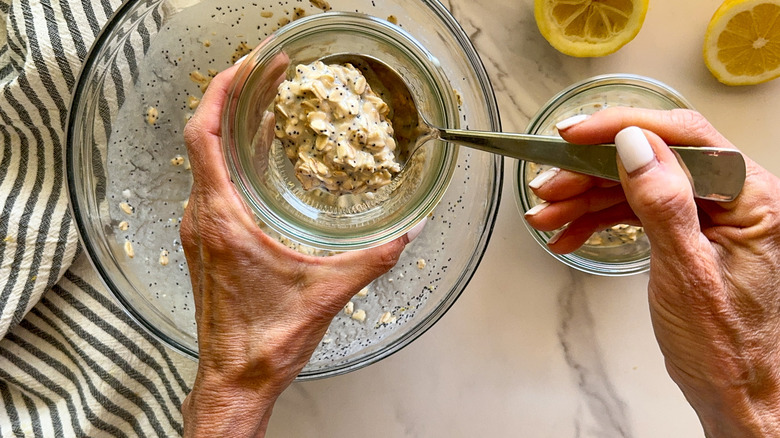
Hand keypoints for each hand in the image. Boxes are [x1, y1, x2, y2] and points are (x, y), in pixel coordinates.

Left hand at [179, 64, 414, 436]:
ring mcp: (201, 234)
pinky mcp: (208, 247)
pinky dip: (231, 163)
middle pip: (203, 141)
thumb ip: (372, 260)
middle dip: (232, 101)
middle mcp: (202, 220)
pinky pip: (211, 188)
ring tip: (262, 109)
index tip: (246, 69)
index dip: (220, 92)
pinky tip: (257, 164)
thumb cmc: (263, 342)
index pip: (203, 136)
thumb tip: (406, 234)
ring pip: (206, 165)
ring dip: (231, 132)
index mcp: (222, 219)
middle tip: (265, 77)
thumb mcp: (327, 293)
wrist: (234, 380)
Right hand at [525, 107, 779, 435]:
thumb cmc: (726, 347)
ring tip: (546, 215)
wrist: (734, 393)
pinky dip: (596, 221)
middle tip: (548, 186)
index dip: (623, 127)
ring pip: (634, 185)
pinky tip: (567, 233)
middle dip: (591, 173)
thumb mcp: (687, 273)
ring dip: (584, 199)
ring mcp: (706, 215)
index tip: (576, 134)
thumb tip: (635, 145)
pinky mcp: (685, 231)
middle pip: (650, 159)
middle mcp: (731, 198)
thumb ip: (663, 204)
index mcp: (749, 197)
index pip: (684, 136)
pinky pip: (634, 211)